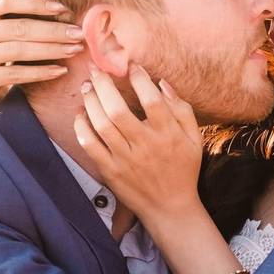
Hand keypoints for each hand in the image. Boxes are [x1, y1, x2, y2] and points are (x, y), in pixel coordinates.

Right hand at [0, 0, 84, 108]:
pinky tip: (61, 69)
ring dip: (53, 50)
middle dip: (53, 31)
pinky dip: (42, 72)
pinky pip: (17, 75)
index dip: (37, 4)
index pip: (7, 0)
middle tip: (79, 33)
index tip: (65, 8)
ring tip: (75, 49)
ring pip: (20, 51)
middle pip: (18, 28)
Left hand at [74, 63, 202, 222]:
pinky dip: (81, 127)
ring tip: (87, 87)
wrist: (170, 208)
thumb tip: (162, 83)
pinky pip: (90, 146)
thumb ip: (182, 108)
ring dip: (91, 102)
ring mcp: (125, 160)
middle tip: (96, 69)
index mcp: (167, 134)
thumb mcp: (194, 138)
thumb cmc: (183, 168)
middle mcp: (145, 145)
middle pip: (118, 110)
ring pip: (101, 125)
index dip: (139, 78)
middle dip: (104, 85)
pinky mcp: (110, 171)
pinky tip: (80, 114)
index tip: (130, 65)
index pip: (151, 100)